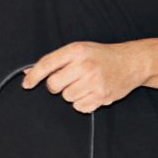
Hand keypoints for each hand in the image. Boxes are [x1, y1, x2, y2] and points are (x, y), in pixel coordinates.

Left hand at [22, 41, 145, 113]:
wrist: (131, 62)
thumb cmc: (101, 56)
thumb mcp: (79, 50)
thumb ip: (56, 60)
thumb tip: (29, 73)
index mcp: (77, 50)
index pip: (47, 64)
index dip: (33, 76)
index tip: (26, 84)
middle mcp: (84, 65)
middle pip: (53, 85)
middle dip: (58, 85)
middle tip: (70, 78)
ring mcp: (93, 82)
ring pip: (66, 97)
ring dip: (72, 93)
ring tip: (86, 83)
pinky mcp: (101, 97)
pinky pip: (79, 107)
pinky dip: (83, 102)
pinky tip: (93, 92)